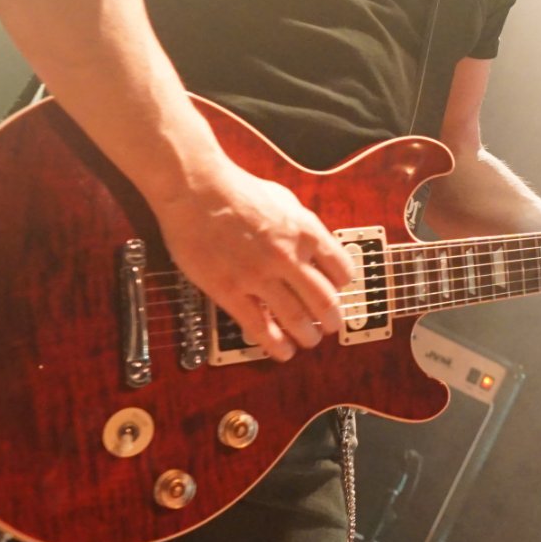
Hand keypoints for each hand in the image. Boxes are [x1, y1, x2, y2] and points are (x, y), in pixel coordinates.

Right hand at [154, 161, 358, 361]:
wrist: (197, 190)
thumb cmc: (239, 190)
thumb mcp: (286, 200)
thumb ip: (304, 226)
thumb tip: (318, 246)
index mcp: (306, 232)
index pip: (341, 270)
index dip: (343, 286)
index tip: (339, 293)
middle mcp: (288, 256)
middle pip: (324, 300)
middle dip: (332, 319)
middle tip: (331, 326)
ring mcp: (259, 276)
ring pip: (296, 318)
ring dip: (308, 335)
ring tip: (310, 341)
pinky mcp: (230, 290)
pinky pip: (259, 326)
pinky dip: (275, 344)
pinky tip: (282, 351)